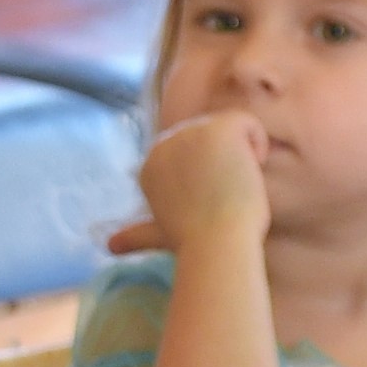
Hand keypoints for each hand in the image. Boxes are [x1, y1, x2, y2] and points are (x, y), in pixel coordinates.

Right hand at [107, 111, 271, 254]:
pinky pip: (248, 122)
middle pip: (208, 139)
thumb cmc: (193, 244)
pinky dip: (257, 144)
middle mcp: (164, 143)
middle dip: (222, 165)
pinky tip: (249, 172)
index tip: (207, 205)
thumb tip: (109, 245)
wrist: (215, 245)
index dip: (207, 178)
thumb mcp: (159, 234)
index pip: (190, 155)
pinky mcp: (217, 128)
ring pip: (229, 130)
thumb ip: (137, 233)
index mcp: (149, 165)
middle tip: (222, 199)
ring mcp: (190, 132)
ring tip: (234, 189)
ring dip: (239, 158)